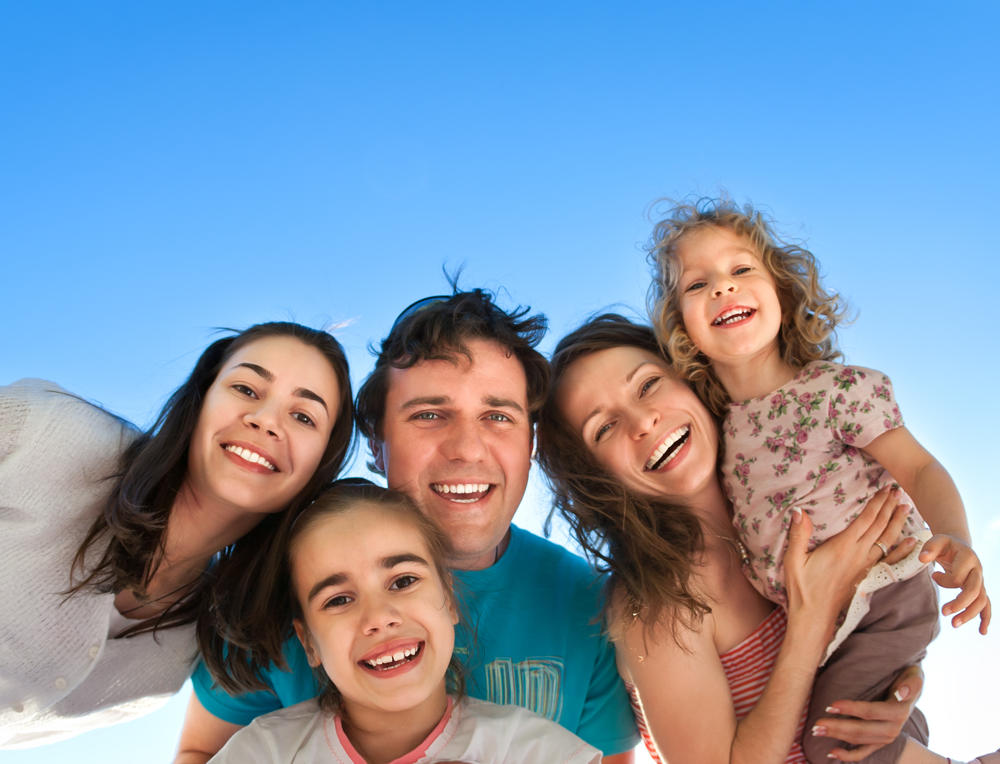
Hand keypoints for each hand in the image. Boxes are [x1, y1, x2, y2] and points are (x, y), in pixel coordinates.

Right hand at [784, 487, 910, 622]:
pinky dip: (902, 549)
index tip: (885, 489)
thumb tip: (799, 510)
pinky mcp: (867, 576)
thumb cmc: (802, 589)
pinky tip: (911, 541)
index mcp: (842, 548)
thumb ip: (798, 535)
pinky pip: (889, 560)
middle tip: (899, 490)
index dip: (876, 503)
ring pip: (887, 541)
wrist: (814, 617)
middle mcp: (858, 555)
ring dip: (897, 523)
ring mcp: (865, 567)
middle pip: (879, 527)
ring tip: (906, 507)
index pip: (865, 520)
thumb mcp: (793, 560)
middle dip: (889, 507)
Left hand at [811, 665, 922, 761]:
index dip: (851, 709)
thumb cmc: (908, 679)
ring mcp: (886, 738)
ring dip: (837, 737)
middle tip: (817, 724)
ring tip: (816, 731)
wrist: (911, 689)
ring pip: (859, 740)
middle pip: (862, 730)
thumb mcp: (914, 676)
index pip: (870, 712)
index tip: (831, 705)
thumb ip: (911, 685)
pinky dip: (848, 755)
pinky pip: (864, 752)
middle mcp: (893, 728)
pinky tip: (831, 753)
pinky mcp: (880, 743)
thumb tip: (901, 693)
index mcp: (898, 712)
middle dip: (838, 727)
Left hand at [919, 533, 990, 632]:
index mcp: (968, 558)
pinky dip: (985, 618)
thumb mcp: (936, 541)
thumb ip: (929, 548)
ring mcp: (980, 581)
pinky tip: (982, 631)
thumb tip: (922, 558)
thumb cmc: (944, 544)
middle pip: (974, 591)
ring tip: (954, 624)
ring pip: (981, 601)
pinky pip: (986, 605)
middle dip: (960, 604)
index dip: (944, 581)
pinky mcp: (980, 589)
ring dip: (969, 614)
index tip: (934, 575)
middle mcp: (977, 570)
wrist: (958, 545)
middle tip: (944, 613)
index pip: (958, 577)